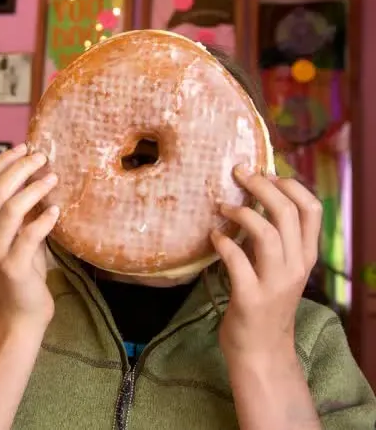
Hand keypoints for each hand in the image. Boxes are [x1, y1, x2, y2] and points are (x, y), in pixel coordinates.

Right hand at [0, 144, 59, 328]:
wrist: (20, 312)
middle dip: (20, 168)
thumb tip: (37, 171)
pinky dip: (43, 219)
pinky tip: (56, 210)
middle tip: (42, 158)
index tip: (24, 146)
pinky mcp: (13, 267)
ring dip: (34, 189)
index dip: (3, 161)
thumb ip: (20, 207)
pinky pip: (29, 236)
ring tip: (52, 178)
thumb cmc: (22, 267)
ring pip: (11, 209)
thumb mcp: (16, 233)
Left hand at [211, 164, 321, 363]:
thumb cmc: (265, 303)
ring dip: (241, 213)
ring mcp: (275, 283)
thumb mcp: (277, 267)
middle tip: (238, 175)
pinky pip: (237, 261)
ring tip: (222, 206)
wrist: (261, 352)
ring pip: (267, 233)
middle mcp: (295, 267)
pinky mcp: (250, 297)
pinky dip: (223, 243)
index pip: (312, 209)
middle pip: (287, 213)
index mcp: (305, 256)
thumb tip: (251, 198)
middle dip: (261, 186)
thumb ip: (271, 238)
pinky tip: (213, 237)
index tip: (266, 172)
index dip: (290, 184)